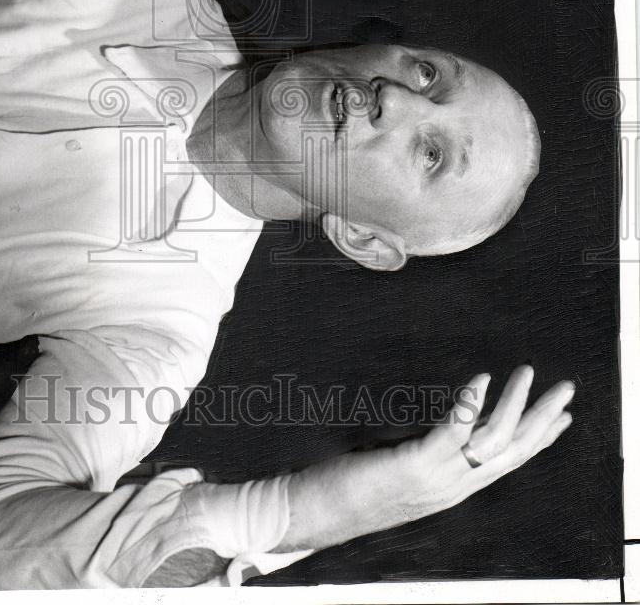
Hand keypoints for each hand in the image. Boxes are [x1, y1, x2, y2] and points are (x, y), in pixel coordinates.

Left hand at [279, 365, 573, 550]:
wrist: (317, 512)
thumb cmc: (352, 485)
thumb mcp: (404, 467)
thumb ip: (429, 450)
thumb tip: (447, 423)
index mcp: (454, 485)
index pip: (509, 461)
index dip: (540, 439)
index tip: (565, 418)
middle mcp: (453, 486)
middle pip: (513, 453)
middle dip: (544, 420)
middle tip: (568, 389)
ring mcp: (436, 479)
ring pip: (492, 443)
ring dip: (514, 405)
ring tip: (526, 372)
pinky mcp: (415, 465)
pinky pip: (452, 433)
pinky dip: (470, 404)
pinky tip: (480, 380)